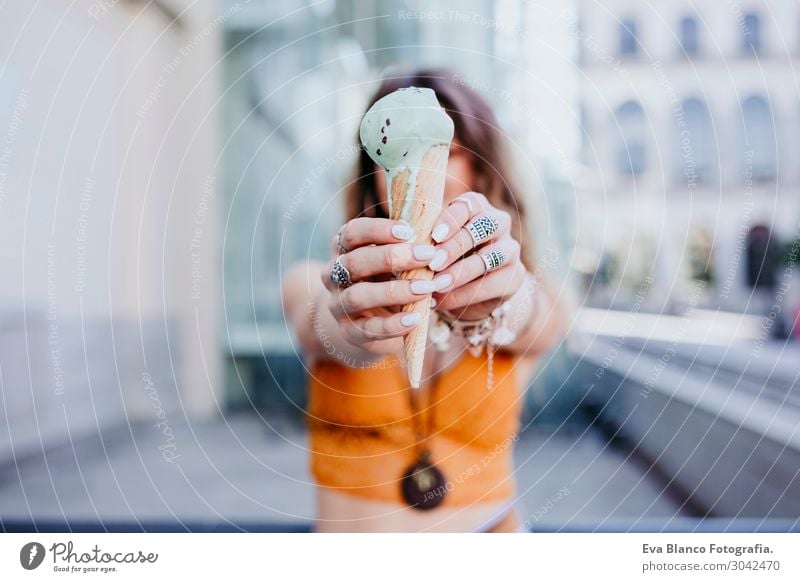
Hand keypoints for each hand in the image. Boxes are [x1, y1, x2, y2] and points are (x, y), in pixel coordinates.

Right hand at [320, 217, 452, 353]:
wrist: (371, 324)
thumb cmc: (387, 281)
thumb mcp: (393, 262)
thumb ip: (406, 249)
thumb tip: (434, 238)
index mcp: (344, 250)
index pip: (352, 233)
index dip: (377, 230)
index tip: (408, 231)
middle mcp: (334, 276)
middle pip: (354, 262)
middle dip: (392, 257)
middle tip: (427, 256)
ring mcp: (338, 305)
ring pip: (358, 296)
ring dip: (395, 291)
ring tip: (426, 288)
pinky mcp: (349, 332)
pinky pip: (368, 328)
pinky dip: (393, 324)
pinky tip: (415, 318)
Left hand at [426, 191, 525, 320]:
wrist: (469, 291)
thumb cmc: (443, 260)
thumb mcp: (433, 246)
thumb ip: (426, 242)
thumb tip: (406, 248)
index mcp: (477, 208)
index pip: (470, 204)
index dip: (452, 219)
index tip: (434, 236)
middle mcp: (499, 223)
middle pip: (484, 227)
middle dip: (456, 246)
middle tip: (432, 263)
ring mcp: (510, 249)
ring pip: (489, 257)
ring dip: (460, 272)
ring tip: (436, 285)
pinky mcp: (515, 276)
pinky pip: (491, 284)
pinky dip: (464, 294)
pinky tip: (443, 301)